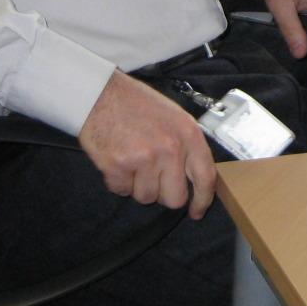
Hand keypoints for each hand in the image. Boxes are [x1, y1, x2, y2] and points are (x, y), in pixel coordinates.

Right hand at [78, 70, 216, 217]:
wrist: (100, 94)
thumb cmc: (137, 104)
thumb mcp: (174, 117)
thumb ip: (186, 145)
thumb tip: (194, 177)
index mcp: (188, 134)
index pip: (206, 177)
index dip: (202, 200)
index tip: (196, 211)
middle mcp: (170, 148)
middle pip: (175, 198)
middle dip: (163, 194)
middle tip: (152, 178)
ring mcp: (144, 159)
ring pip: (146, 197)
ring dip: (138, 186)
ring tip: (132, 160)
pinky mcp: (118, 166)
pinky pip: (122, 191)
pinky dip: (118, 181)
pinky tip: (116, 160)